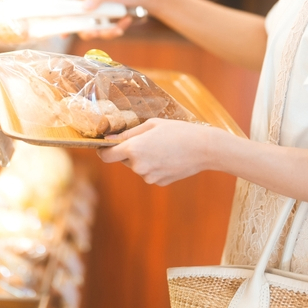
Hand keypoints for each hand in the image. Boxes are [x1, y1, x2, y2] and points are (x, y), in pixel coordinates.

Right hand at [77, 0, 166, 38]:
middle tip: (98, 33)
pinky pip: (109, 31)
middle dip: (91, 30)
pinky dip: (117, 29)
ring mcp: (103, 14)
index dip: (68, 21)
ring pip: (97, 30)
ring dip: (107, 32)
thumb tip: (83, 7)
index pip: (73, 7)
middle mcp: (95, 3)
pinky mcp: (112, 21)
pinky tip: (126, 22)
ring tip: (118, 29)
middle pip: (84, 23)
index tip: (64, 34)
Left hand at [97, 119, 216, 185]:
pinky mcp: (159, 183)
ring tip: (163, 147)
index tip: (105, 146)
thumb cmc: (178, 131)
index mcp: (133, 149)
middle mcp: (138, 166)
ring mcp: (149, 177)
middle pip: (125, 160)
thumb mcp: (151, 125)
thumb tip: (109, 139)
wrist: (204, 148)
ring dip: (144, 158)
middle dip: (131, 151)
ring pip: (138, 167)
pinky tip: (169, 157)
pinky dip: (155, 166)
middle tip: (149, 140)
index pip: (106, 156)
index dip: (103, 151)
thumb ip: (128, 133)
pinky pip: (150, 173)